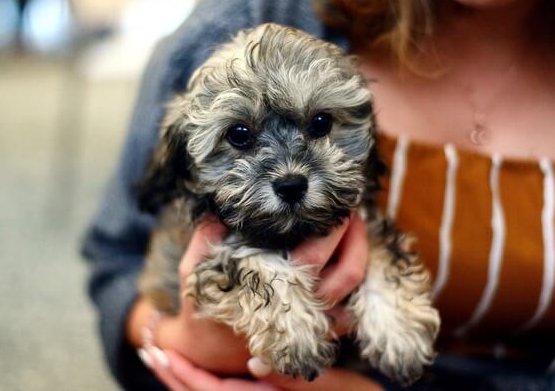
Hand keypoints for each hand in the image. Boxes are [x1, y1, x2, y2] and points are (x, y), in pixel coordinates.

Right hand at [132, 213, 369, 384]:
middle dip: (356, 233)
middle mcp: (303, 307)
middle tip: (351, 207)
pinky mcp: (321, 331)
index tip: (336, 202)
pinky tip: (350, 253)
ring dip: (361, 252)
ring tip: (355, 224)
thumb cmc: (204, 307)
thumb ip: (205, 239)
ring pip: (354, 287)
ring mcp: (315, 322)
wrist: (210, 352)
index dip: (334, 228)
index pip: (316, 253)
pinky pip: (352, 304)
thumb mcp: (193, 271)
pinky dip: (357, 279)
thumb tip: (219, 210)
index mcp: (275, 288)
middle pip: (348, 269)